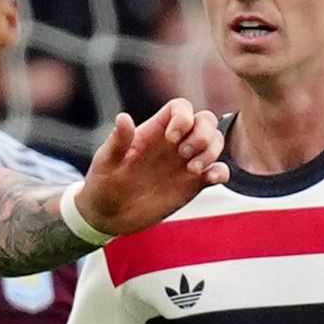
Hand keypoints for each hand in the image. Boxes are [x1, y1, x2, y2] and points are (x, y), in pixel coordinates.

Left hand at [74, 98, 226, 239]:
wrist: (108, 215)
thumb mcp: (105, 162)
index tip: (172, 138)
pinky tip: (210, 179)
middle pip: (205, 120)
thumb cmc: (102, 184)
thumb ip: (117, 141)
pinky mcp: (192, 184)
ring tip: (192, 169)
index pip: (180, 107)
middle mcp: (173, 144)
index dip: (184, 116)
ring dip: (212, 152)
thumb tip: (123, 117)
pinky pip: (218, 171)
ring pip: (215, 142)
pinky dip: (221, 172)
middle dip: (203, 133)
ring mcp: (185, 163)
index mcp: (153, 131)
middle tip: (184, 154)